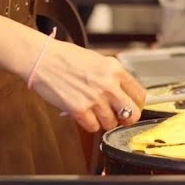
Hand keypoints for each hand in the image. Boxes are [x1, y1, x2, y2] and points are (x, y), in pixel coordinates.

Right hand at [25, 39, 146, 132]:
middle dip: (126, 118)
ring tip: (95, 111)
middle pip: (132, 113)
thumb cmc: (67, 58)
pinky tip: (83, 113)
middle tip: (118, 116)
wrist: (43, 59)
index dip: (137, 104)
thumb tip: (125, 93)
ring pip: (111, 123)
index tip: (133, 107)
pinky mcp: (79, 110)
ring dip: (104, 121)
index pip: (140, 95)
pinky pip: (93, 127)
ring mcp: (94, 98)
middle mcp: (108, 84)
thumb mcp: (98, 60)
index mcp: (115, 69)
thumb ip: (113, 77)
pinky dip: (89, 123)